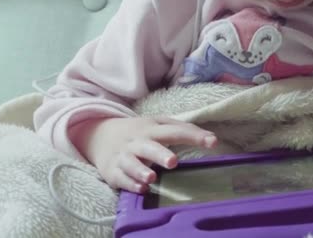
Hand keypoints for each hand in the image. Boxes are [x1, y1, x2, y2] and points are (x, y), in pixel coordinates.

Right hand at [69, 116, 216, 192]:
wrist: (99, 136)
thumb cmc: (139, 132)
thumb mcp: (157, 124)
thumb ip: (181, 129)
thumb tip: (210, 137)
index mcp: (151, 129)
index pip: (175, 131)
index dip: (194, 136)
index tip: (213, 142)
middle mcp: (137, 142)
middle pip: (149, 147)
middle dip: (160, 154)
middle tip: (173, 162)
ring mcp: (123, 157)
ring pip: (131, 164)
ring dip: (141, 171)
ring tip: (152, 178)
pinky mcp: (112, 172)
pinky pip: (120, 179)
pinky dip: (130, 184)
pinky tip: (141, 188)